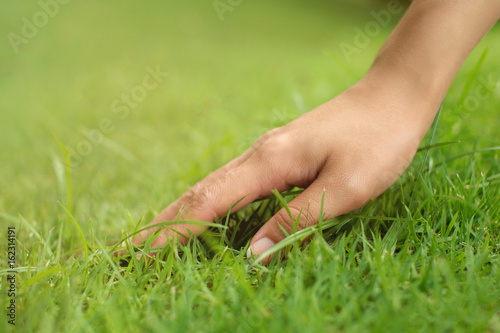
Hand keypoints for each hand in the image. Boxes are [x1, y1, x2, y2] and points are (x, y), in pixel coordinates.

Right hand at [127, 75, 436, 263]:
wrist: (391, 99)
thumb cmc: (376, 142)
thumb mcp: (344, 189)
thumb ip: (296, 220)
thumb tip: (254, 255)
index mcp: (269, 163)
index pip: (209, 202)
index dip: (174, 231)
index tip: (142, 254)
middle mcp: (258, 156)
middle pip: (200, 193)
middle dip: (163, 223)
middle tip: (130, 250)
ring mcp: (266, 154)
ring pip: (213, 188)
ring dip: (181, 213)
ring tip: (155, 238)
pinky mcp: (278, 156)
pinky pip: (233, 185)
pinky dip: (209, 204)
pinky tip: (204, 215)